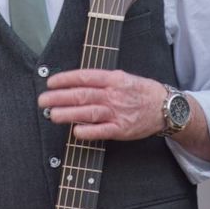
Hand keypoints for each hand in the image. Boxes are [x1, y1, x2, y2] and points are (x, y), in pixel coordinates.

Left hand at [39, 69, 162, 140]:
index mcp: (114, 79)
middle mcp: (114, 95)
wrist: (166, 107)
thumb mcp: (124, 77)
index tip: (50, 82)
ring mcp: (118, 113)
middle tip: (43, 100)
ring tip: (52, 114)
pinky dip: (88, 131)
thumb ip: (102, 79)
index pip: (85, 77)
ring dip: (68, 114)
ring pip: (88, 112)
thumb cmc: (142, 92)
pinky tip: (75, 131)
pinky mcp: (121, 129)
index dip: (65, 79)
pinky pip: (102, 131)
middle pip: (82, 95)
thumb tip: (77, 82)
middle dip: (59, 97)